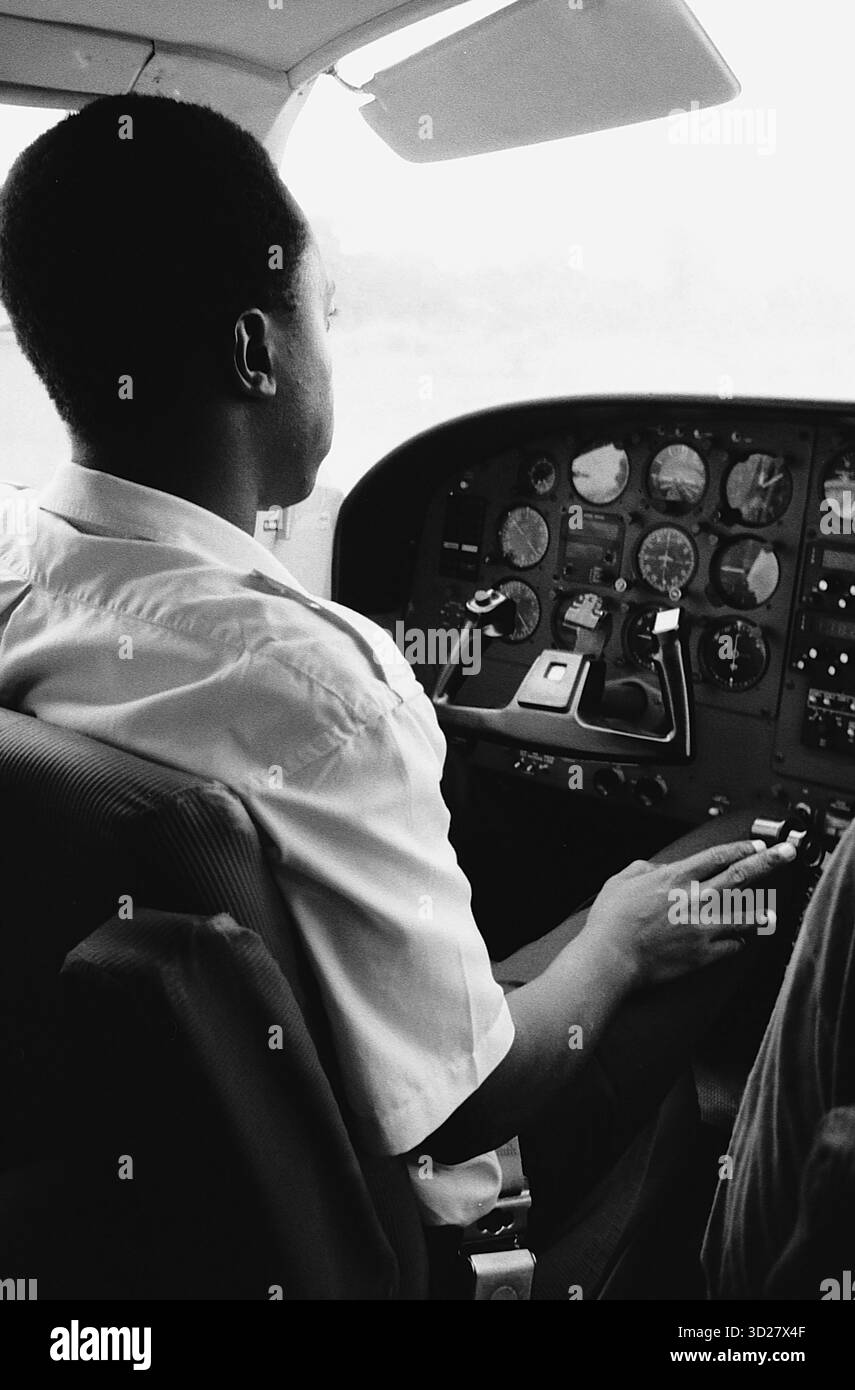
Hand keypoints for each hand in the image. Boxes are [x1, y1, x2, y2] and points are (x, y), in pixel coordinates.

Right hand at [582, 838, 794, 987]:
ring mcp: (702, 928)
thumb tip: (659, 868)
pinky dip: (738, 942)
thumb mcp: (620, 881)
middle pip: (741, 875)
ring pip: (744, 914)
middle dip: (769, 861)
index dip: (740, 848)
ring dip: (760, 911)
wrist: (610, 958)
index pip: (717, 856)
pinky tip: (741, 940)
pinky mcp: (702, 955)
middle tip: (786, 854)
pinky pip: (731, 946)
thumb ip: (643, 868)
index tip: (754, 846)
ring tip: (770, 912)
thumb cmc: (610, 922)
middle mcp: (695, 900)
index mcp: (675, 878)